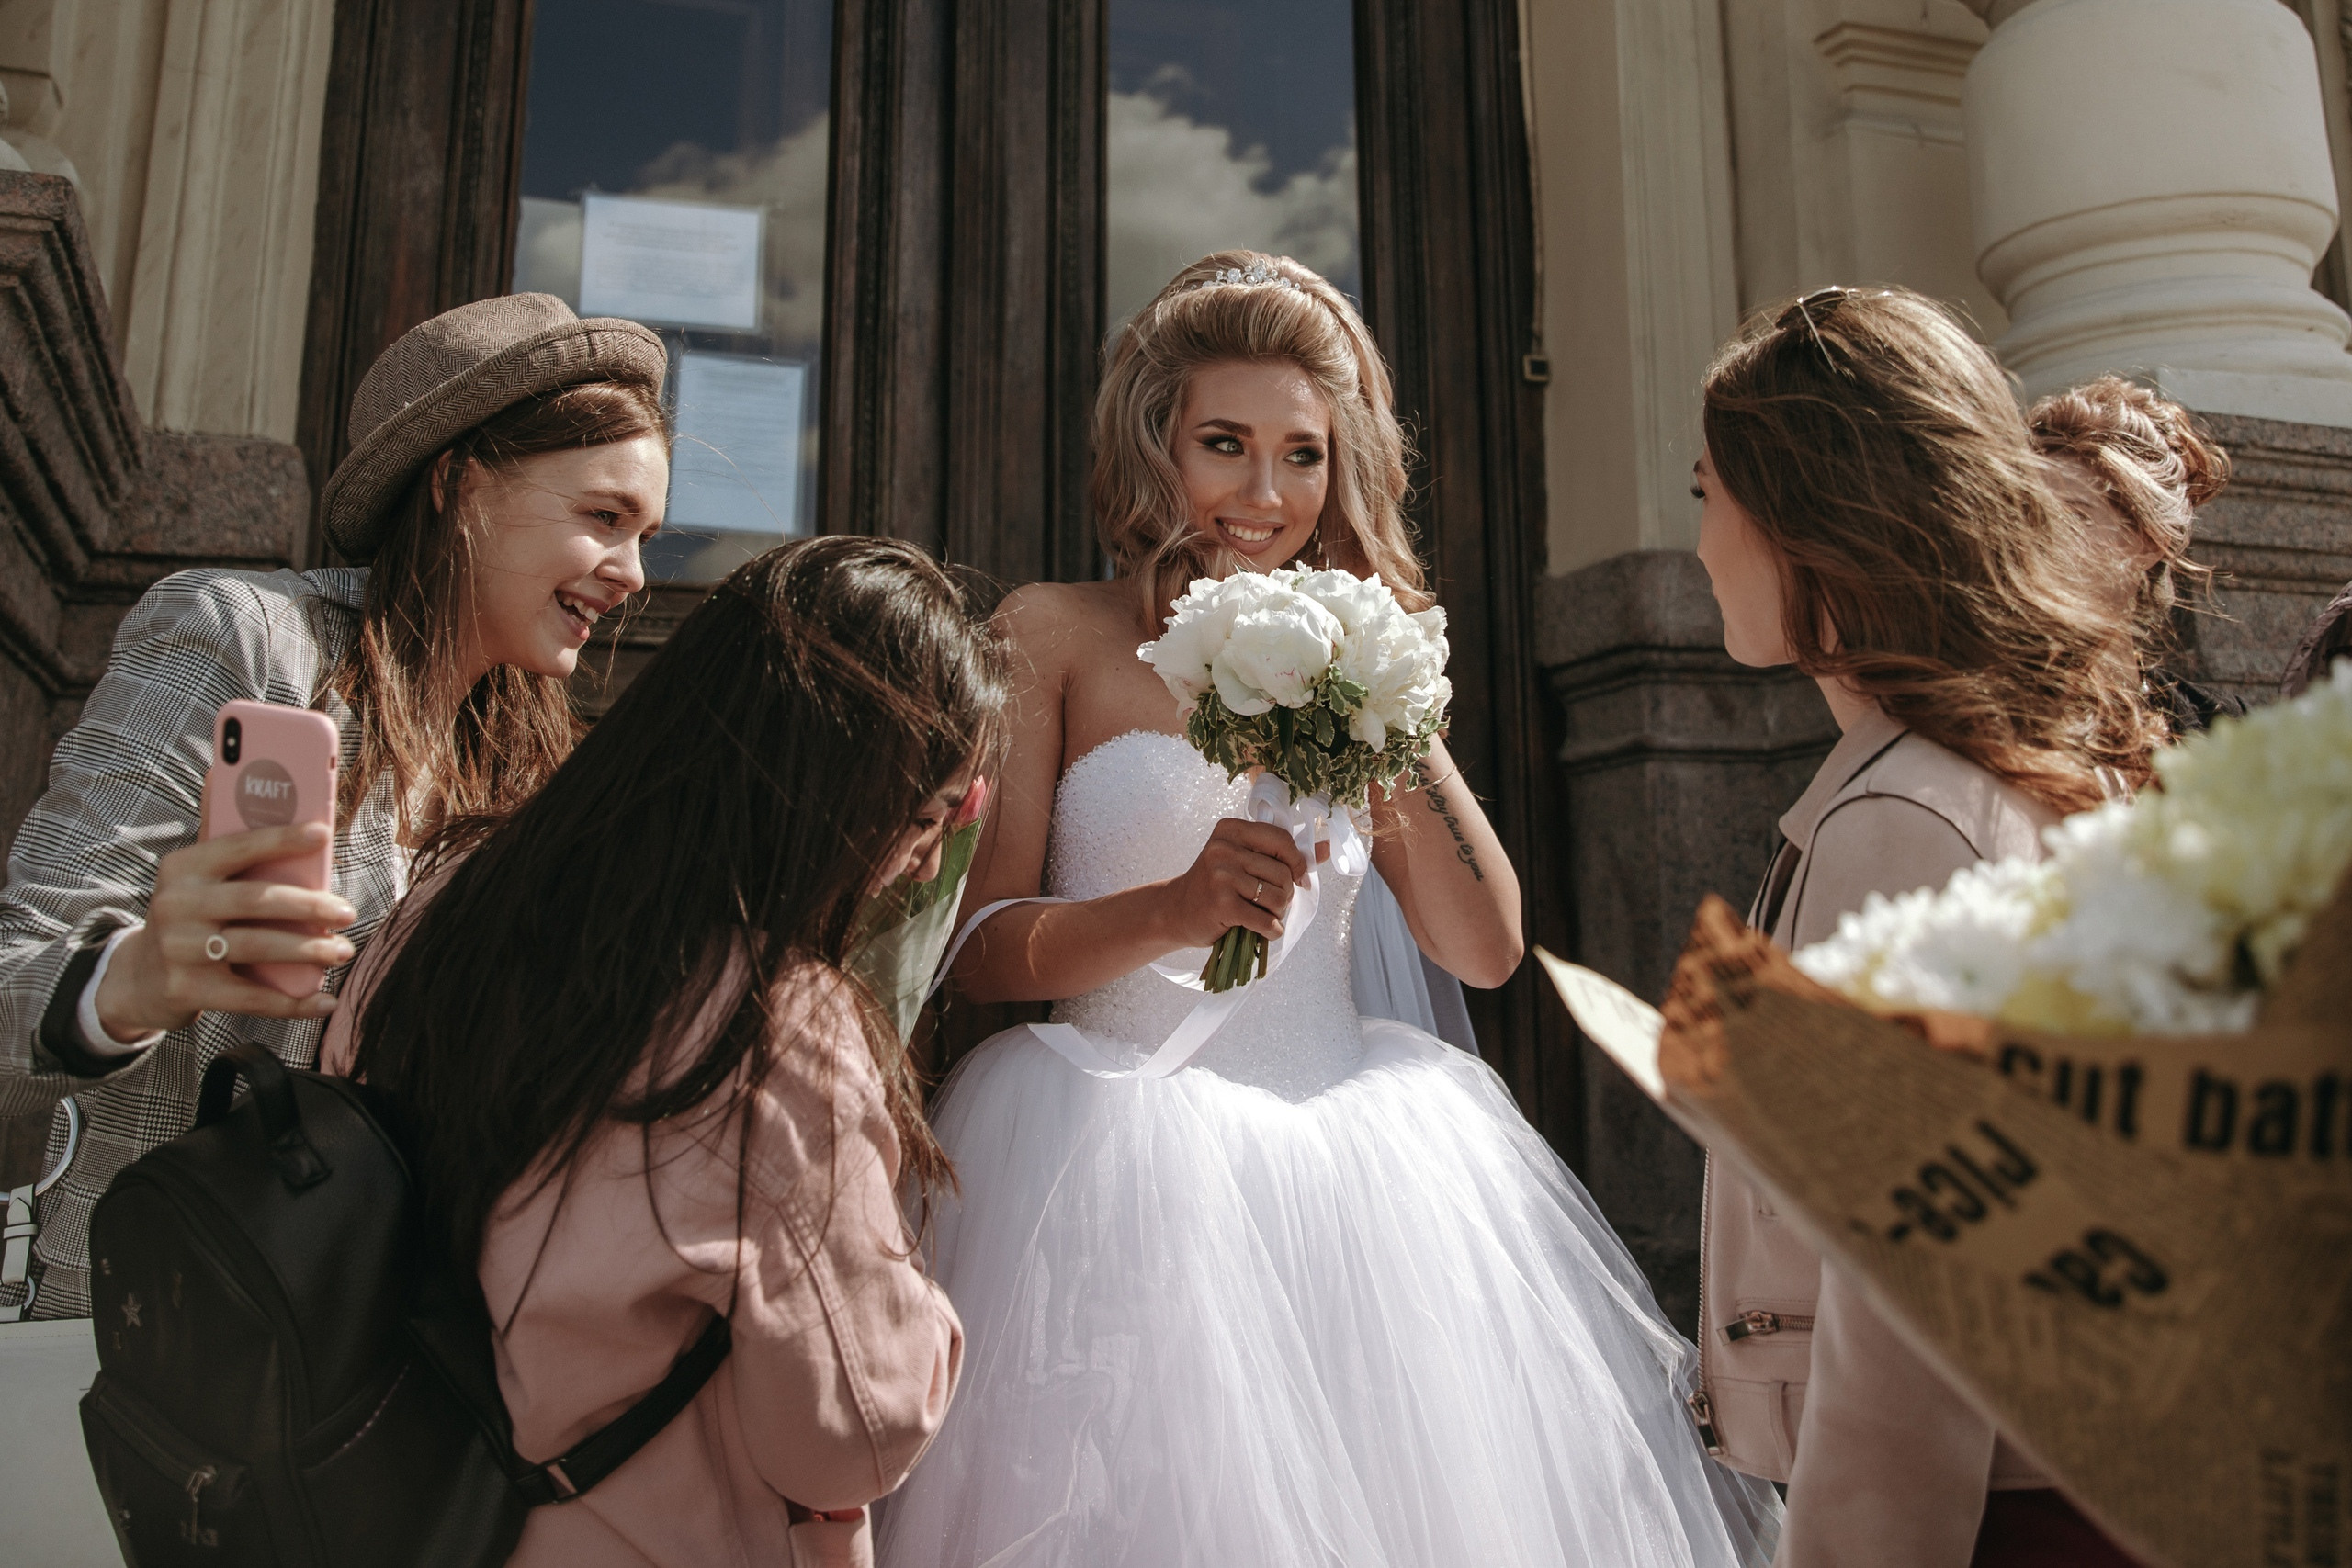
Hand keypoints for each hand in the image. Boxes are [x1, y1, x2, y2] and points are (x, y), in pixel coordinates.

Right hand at [95, 823, 356, 1038]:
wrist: (140, 977)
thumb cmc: (194, 919)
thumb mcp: (200, 886)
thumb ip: (239, 866)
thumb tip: (306, 841)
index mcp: (184, 869)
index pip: (238, 847)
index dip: (281, 839)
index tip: (323, 834)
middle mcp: (177, 905)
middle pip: (256, 900)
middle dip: (309, 906)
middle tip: (348, 913)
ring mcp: (180, 949)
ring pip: (258, 946)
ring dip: (309, 950)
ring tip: (343, 950)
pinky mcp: (188, 989)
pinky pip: (251, 997)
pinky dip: (293, 1002)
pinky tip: (325, 1001)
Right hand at [1157, 817, 1308, 949]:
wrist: (1176, 911)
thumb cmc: (1216, 885)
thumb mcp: (1244, 859)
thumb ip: (1284, 853)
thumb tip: (1327, 848)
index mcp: (1231, 830)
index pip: (1282, 840)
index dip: (1297, 862)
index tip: (1297, 878)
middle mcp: (1223, 849)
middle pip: (1283, 872)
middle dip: (1286, 894)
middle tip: (1271, 903)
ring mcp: (1221, 877)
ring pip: (1278, 897)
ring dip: (1278, 913)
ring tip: (1264, 914)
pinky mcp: (1222, 905)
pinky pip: (1266, 921)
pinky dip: (1271, 930)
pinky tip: (1261, 929)